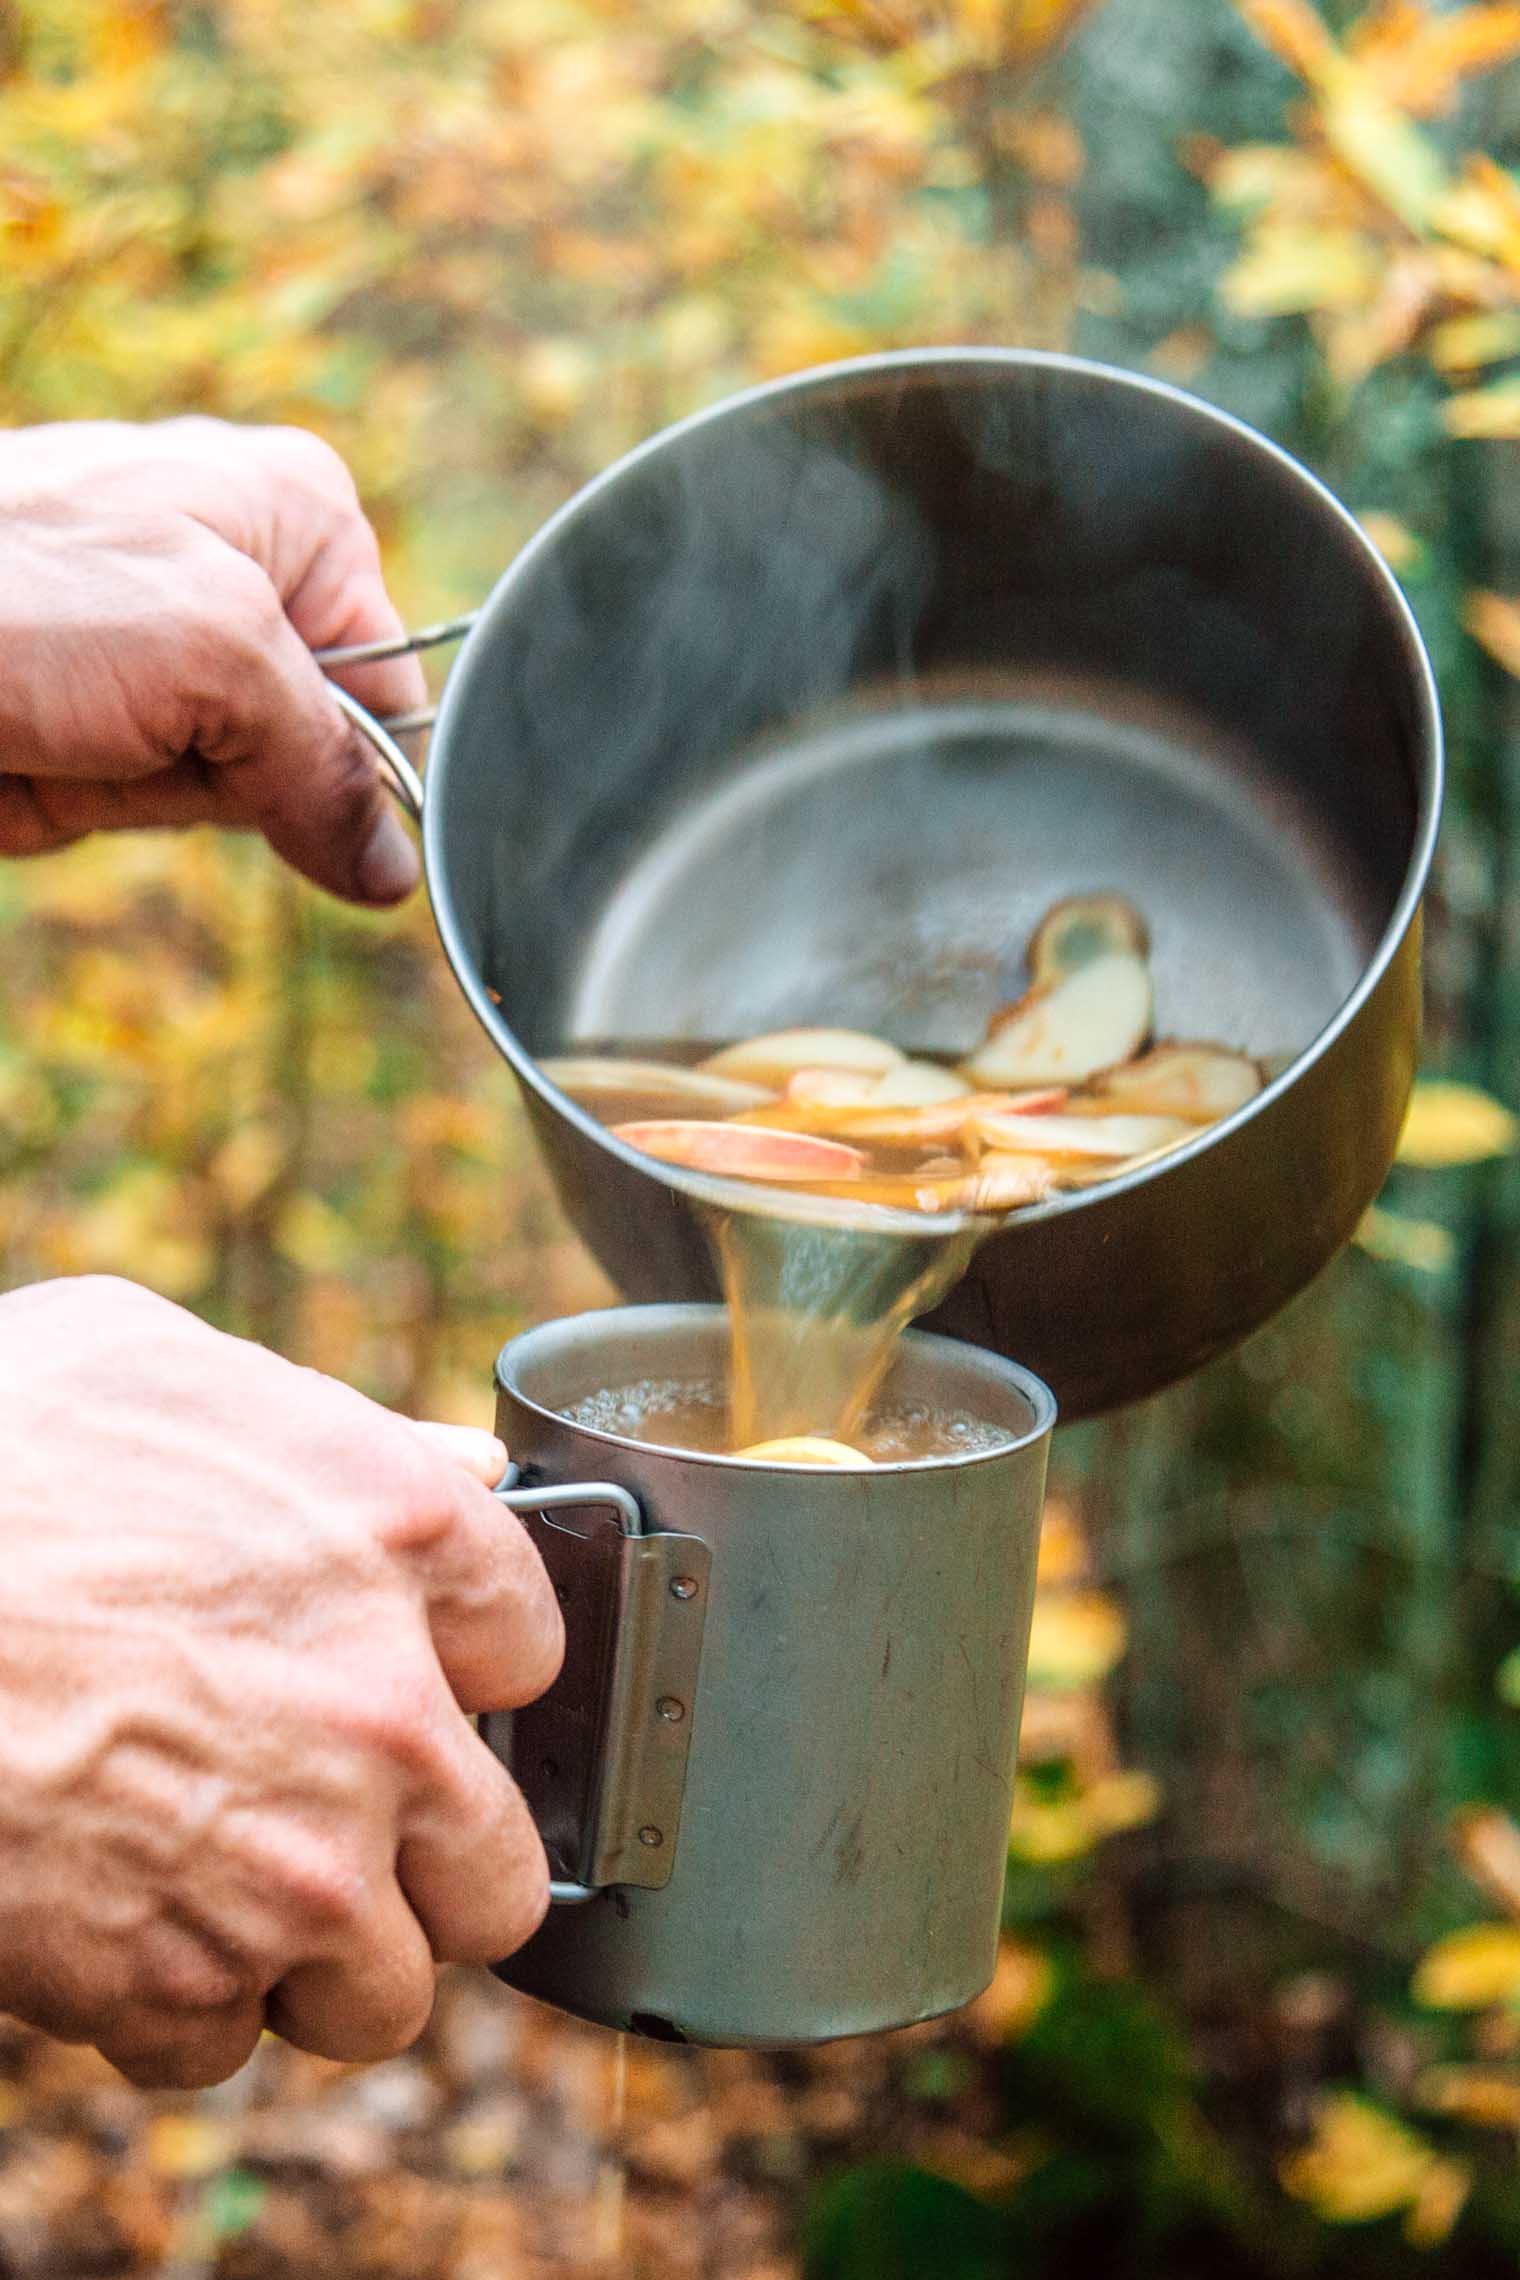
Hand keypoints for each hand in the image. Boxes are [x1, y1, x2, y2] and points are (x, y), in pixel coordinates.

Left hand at [0, 418, 426, 903]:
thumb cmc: (15, 591)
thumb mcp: (217, 658)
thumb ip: (327, 767)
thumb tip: (392, 871)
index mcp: (291, 512)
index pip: (392, 678)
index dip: (357, 754)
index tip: (300, 777)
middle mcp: (228, 569)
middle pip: (306, 741)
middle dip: (231, 769)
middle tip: (146, 726)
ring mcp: (146, 646)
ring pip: (215, 786)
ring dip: (145, 791)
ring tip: (72, 730)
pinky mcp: (79, 712)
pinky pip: (131, 802)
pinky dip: (86, 805)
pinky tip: (37, 755)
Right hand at [0, 1276, 562, 2088]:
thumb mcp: (160, 1364)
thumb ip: (336, 1427)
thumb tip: (458, 1472)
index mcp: (399, 1536)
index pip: (531, 1649)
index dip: (465, 1672)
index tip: (416, 1681)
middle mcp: (385, 1713)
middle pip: (499, 1870)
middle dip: (426, 1862)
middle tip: (342, 1825)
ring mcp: (296, 1866)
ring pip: (384, 1992)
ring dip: (315, 1958)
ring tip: (229, 1887)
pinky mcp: (178, 1980)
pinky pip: (225, 2043)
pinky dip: (175, 2003)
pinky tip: (122, 1916)